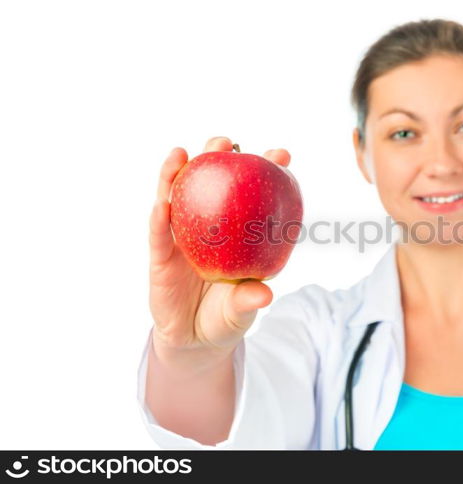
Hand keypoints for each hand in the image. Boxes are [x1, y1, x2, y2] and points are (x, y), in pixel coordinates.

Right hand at [148, 136, 291, 364]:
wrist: (194, 342)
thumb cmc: (226, 318)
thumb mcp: (241, 311)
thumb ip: (248, 301)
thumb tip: (264, 295)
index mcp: (235, 235)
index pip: (251, 198)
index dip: (264, 173)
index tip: (280, 155)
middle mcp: (208, 229)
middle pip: (210, 186)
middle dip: (218, 158)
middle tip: (228, 143)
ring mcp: (182, 240)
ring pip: (177, 200)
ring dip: (177, 175)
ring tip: (182, 153)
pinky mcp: (160, 257)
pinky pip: (159, 235)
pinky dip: (160, 219)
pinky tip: (162, 203)